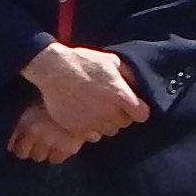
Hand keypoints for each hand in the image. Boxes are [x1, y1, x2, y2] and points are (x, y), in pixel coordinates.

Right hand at [14, 42, 146, 160]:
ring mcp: (92, 122)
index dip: (138, 110)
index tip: (132, 105)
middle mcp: (109, 112)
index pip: (142, 115)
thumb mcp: (110, 61)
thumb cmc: (83, 61)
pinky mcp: (77, 128)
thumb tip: (137, 84)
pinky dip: (90, 127)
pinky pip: (91, 135)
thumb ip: (127, 75)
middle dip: (120, 114)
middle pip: (124, 123)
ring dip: (105, 122)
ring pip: (108, 131)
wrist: (52, 69)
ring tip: (95, 108)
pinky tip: (84, 114)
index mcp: (121, 95)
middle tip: (109, 103)